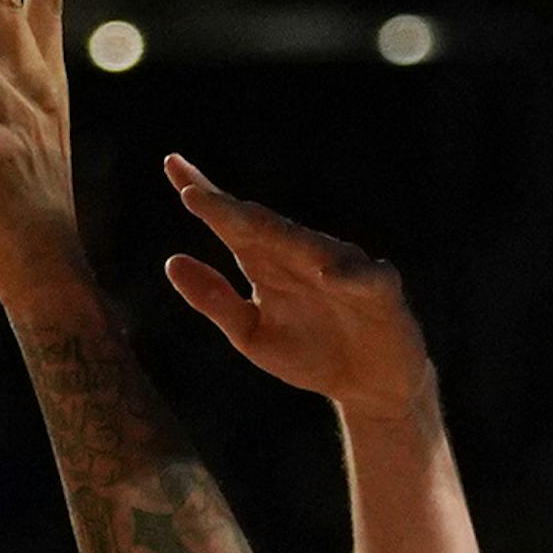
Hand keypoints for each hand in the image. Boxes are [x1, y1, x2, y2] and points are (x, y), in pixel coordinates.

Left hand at [164, 158, 434, 423]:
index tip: (172, 166)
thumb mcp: (251, 334)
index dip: (205, 196)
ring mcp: (343, 269)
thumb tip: (171, 261)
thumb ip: (215, 300)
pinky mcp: (380, 292)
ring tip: (241, 221)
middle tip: (193, 195)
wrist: (368, 386)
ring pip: (309, 244)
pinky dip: (348, 275)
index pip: (232, 222)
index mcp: (267, 261)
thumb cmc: (309, 353)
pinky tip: (327, 275)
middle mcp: (303, 255)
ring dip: (278, 233)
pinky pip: (365, 278)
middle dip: (229, 210)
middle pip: (263, 225)